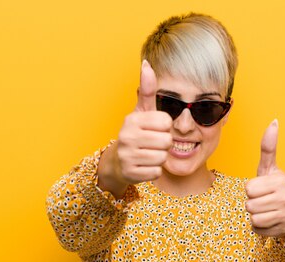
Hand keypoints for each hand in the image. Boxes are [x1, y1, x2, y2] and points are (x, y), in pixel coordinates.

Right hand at [97, 60, 172, 196]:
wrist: (117, 162)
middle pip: (167, 141)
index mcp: (132, 119)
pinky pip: (156, 172)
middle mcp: (127, 136)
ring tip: (148, 154)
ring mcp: (127, 156)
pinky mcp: (130, 173)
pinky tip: (144, 166)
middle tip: (151, 144)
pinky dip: (153, 171)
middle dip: (163, 145)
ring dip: (159, 158)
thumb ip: (148, 90)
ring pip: (162, 158)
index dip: (165, 128)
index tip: (154, 129)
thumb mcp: (141, 111)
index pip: (167, 123)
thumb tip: (147, 63)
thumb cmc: (136, 134)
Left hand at [245, 119, 284, 238]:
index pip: (249, 188)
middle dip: (252, 203)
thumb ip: (268, 147)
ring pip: (253, 218)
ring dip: (255, 216)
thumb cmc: (277, 187)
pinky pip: (258, 230)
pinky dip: (260, 227)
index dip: (251, 189)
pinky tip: (270, 220)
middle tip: (264, 200)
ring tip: (266, 210)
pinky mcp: (282, 230)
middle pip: (249, 205)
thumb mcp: (270, 168)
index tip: (262, 188)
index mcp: (280, 181)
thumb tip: (274, 121)